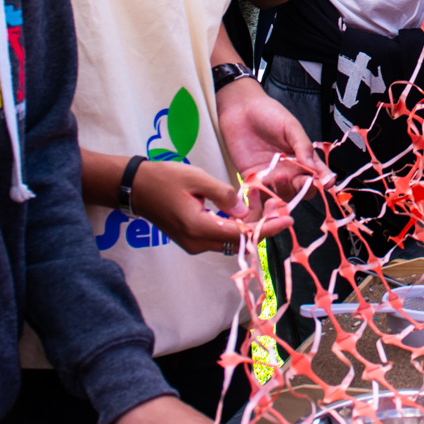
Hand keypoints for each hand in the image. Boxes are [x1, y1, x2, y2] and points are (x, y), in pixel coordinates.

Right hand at [128, 159, 272, 255]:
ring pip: (228, 243)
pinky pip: (218, 239)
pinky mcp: (190, 241)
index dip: (267, 228)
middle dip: (262, 231)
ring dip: (249, 231)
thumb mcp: (197, 178)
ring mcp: (192, 245)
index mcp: (198, 227)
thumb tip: (244, 211)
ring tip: (270, 214)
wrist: (135, 188)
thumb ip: (223, 195)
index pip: (241, 234)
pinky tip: (245, 217)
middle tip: (282, 214)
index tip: (288, 220)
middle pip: (238, 243)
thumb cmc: (164, 178)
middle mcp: (196, 243)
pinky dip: (234, 231)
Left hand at [214, 75, 317, 189]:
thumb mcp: (290, 126)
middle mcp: (289, 170)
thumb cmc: (268, 113)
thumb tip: (315, 167)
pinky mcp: (252, 178)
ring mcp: (271, 176)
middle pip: (302, 190)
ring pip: (282, 195)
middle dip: (304, 188)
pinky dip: (263, 194)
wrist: (240, 108)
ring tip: (279, 177)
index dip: (325, 181)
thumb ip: (303, 146)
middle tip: (301, 180)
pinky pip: (260, 194)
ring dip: (283, 191)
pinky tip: (263, 184)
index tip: (328, 182)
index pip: (318, 175)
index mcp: (302, 158)